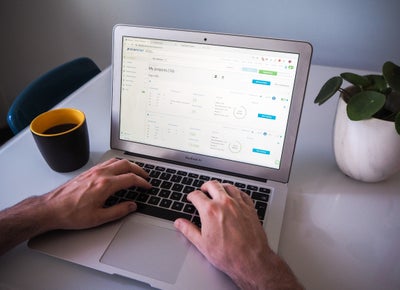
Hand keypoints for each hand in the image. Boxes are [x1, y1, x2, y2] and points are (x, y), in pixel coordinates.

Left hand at [0, 158, 151, 254]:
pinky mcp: (88, 172)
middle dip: (139, 170)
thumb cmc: (71, 214)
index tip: (148, 186)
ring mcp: (93, 171)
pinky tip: (117, 170)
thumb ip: (119, 211)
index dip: (143, 182)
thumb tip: (132, 206)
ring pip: (116, 161)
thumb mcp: (99, 218)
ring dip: (129, 165)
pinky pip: (107, 162)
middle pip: (126, 165)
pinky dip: (117, 164)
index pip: (130, 179)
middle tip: (146, 177)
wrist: (51, 208)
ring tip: (135, 171)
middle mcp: (100, 174)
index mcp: (105, 185)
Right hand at [174, 180, 301, 289]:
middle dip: (205, 186)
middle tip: (202, 190)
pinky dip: (236, 192)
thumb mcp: (202, 244)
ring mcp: (239, 204)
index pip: (197, 195)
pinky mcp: (250, 208)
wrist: (251, 259)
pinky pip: (242, 193)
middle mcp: (225, 203)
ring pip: (228, 186)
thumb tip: (180, 223)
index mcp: (210, 211)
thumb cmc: (228, 254)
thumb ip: (189, 230)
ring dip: (220, 187)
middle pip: (212, 185)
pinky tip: (234, 196)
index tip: (191, 198)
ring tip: (217, 190)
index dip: (191, 196)